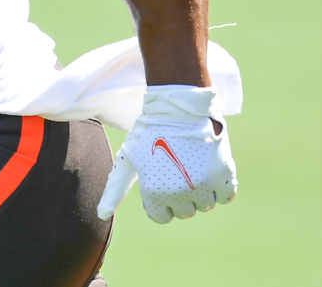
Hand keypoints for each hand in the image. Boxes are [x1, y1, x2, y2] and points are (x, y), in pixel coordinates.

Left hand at [97, 85, 236, 223]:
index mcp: (155, 192)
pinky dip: (220, 187)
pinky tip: (209, 169)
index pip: (162, 217)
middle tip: (176, 172)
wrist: (178, 109)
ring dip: (200, 192)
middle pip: (184, 213)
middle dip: (179, 197)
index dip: (160, 201)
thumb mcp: (129, 160)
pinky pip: (226, 197)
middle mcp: (180, 193)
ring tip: (192, 168)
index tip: (161, 182)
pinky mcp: (224, 175)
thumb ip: (116, 190)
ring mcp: (204, 185)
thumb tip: (100, 215)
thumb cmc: (149, 134)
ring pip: (206, 206)